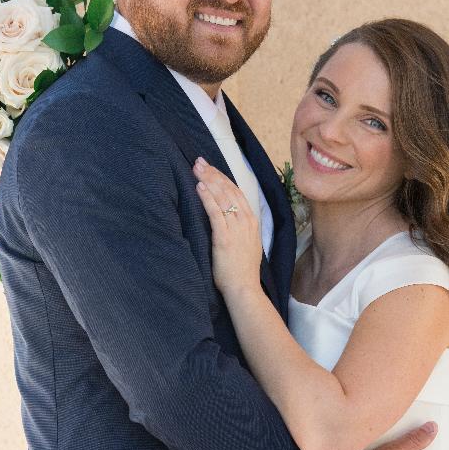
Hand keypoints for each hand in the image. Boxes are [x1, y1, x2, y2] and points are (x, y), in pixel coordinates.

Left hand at [193, 157, 261, 295]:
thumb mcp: (247, 244)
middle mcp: (246, 221)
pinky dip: (207, 197)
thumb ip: (239, 229)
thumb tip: (227, 219)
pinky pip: (215, 212)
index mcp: (252, 221)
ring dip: (208, 180)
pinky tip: (199, 186)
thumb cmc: (241, 271)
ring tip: (196, 169)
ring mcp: (237, 228)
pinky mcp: (225, 237)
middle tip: (199, 162)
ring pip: (222, 197)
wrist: (244, 288)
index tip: (210, 168)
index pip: (237, 192)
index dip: (223, 178)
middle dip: (213, 174)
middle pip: (229, 190)